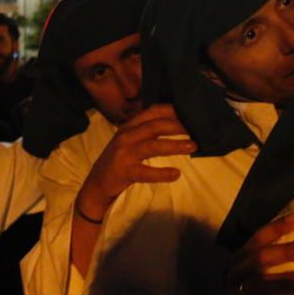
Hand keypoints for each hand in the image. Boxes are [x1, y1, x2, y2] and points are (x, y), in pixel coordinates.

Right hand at [75, 104, 195, 220]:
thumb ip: (145, 131)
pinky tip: (176, 174)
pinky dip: (162, 173)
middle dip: (177, 126)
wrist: (97, 184)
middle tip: (196, 130)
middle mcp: (126, 136)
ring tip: (193, 146)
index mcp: (128, 126)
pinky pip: (146, 172)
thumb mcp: (128, 140)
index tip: (189, 112)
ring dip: (175, 145)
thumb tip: (174, 123)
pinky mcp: (125, 171)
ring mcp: (124, 154)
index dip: (171, 110)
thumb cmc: (118, 160)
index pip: (152, 112)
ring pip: (153, 146)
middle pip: (155, 126)